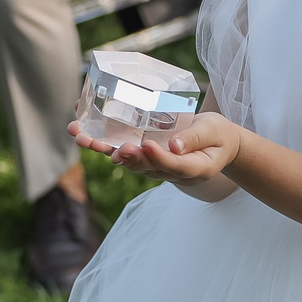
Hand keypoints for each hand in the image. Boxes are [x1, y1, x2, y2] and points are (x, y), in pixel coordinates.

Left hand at [79, 113, 243, 182]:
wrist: (217, 145)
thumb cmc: (218, 136)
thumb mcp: (214, 131)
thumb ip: (195, 138)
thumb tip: (173, 145)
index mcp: (194, 168)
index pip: (175, 165)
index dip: (159, 157)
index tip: (146, 146)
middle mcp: (172, 171)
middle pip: (146, 166)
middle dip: (127, 156)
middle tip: (114, 149)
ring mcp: (157, 166)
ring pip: (129, 161)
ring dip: (105, 149)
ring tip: (83, 137)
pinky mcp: (146, 157)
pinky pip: (125, 152)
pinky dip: (104, 142)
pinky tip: (86, 131)